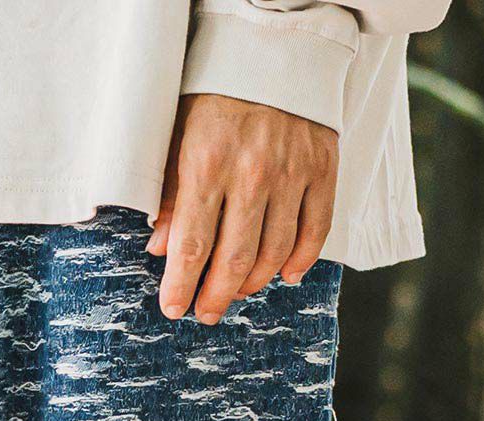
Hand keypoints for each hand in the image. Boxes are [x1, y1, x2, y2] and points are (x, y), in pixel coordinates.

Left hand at [147, 94, 337, 324]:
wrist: (274, 46)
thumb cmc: (217, 93)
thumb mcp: (178, 134)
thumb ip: (169, 192)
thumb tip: (160, 249)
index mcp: (208, 163)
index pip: (192, 243)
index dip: (181, 284)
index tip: (173, 309)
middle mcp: (252, 173)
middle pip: (234, 258)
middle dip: (216, 296)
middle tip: (206, 312)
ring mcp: (292, 173)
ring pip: (274, 253)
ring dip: (253, 283)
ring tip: (237, 292)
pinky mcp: (323, 169)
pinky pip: (315, 231)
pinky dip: (300, 261)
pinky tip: (286, 275)